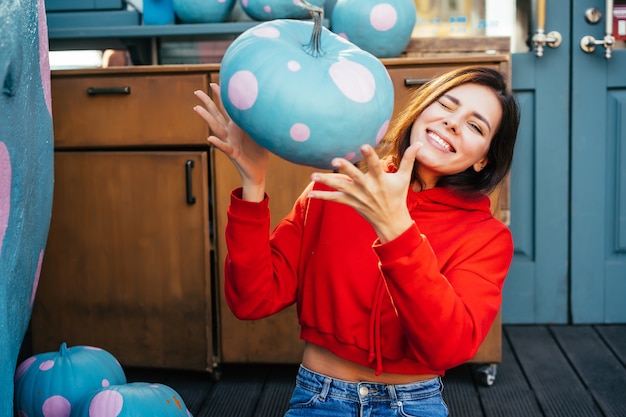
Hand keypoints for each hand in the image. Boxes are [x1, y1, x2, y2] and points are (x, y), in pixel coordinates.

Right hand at [194, 83, 268, 200]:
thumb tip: (269, 106)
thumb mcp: (262, 134)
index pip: (228, 108)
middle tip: (197, 91)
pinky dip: (217, 143)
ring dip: (206, 118)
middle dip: (208, 102)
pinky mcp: (233, 154)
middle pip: (216, 114)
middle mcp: (230, 133)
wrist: (257, 173)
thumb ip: (261, 122)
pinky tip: (210, 138)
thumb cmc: (259, 153)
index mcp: (237, 127)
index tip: (215, 82)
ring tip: (196, 108)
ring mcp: (230, 142)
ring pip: (216, 128)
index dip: (222, 96)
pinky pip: (224, 147)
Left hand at [307, 142, 421, 242]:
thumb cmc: (398, 196)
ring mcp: (359, 196)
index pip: (376, 165)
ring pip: (341, 187)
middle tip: (334, 160)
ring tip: (313, 175)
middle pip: (355, 176)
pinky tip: (310, 194)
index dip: (370, 156)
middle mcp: (368, 187)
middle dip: (345, 169)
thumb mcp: (404, 178)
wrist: (391, 221)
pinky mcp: (352, 203)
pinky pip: (335, 200)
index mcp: (381, 179)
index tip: (364, 145)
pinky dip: (323, 197)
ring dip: (327, 181)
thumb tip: (419, 144)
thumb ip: (408, 160)